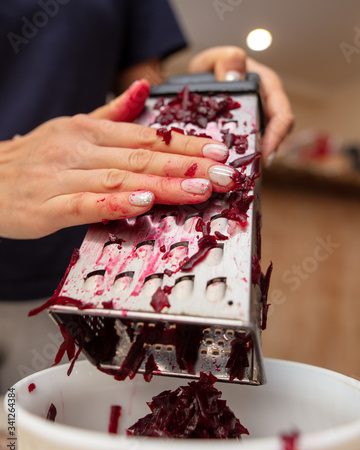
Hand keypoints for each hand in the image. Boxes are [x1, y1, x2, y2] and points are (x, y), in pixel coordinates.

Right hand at [0, 80, 232, 239]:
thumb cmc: (33, 159)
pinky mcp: (48, 207)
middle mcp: (79, 149)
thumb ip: (111, 114)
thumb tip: (144, 89)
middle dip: (188, 166)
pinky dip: (115, 203)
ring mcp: (63, 177)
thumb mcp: (71, 128)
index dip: (185, 144)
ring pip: (121, 179)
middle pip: (142, 157)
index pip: (147, 136)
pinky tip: (142, 204)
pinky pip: (86, 204)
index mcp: (89, 131)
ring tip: (199, 188)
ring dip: (163, 184)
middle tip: (224, 174)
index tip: (218, 151)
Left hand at [189, 46, 293, 164]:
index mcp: (266, 87)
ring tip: (240, 176)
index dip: (277, 135)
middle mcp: (266, 107)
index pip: (282, 114)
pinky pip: (247, 152)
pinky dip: (241, 162)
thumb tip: (236, 68)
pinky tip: (229, 172)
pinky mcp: (244, 136)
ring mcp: (256, 123)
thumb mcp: (213, 60)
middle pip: (276, 136)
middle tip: (250, 172)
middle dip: (265, 155)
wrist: (198, 80)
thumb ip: (224, 60)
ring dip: (253, 162)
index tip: (266, 153)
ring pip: (262, 147)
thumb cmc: (211, 68)